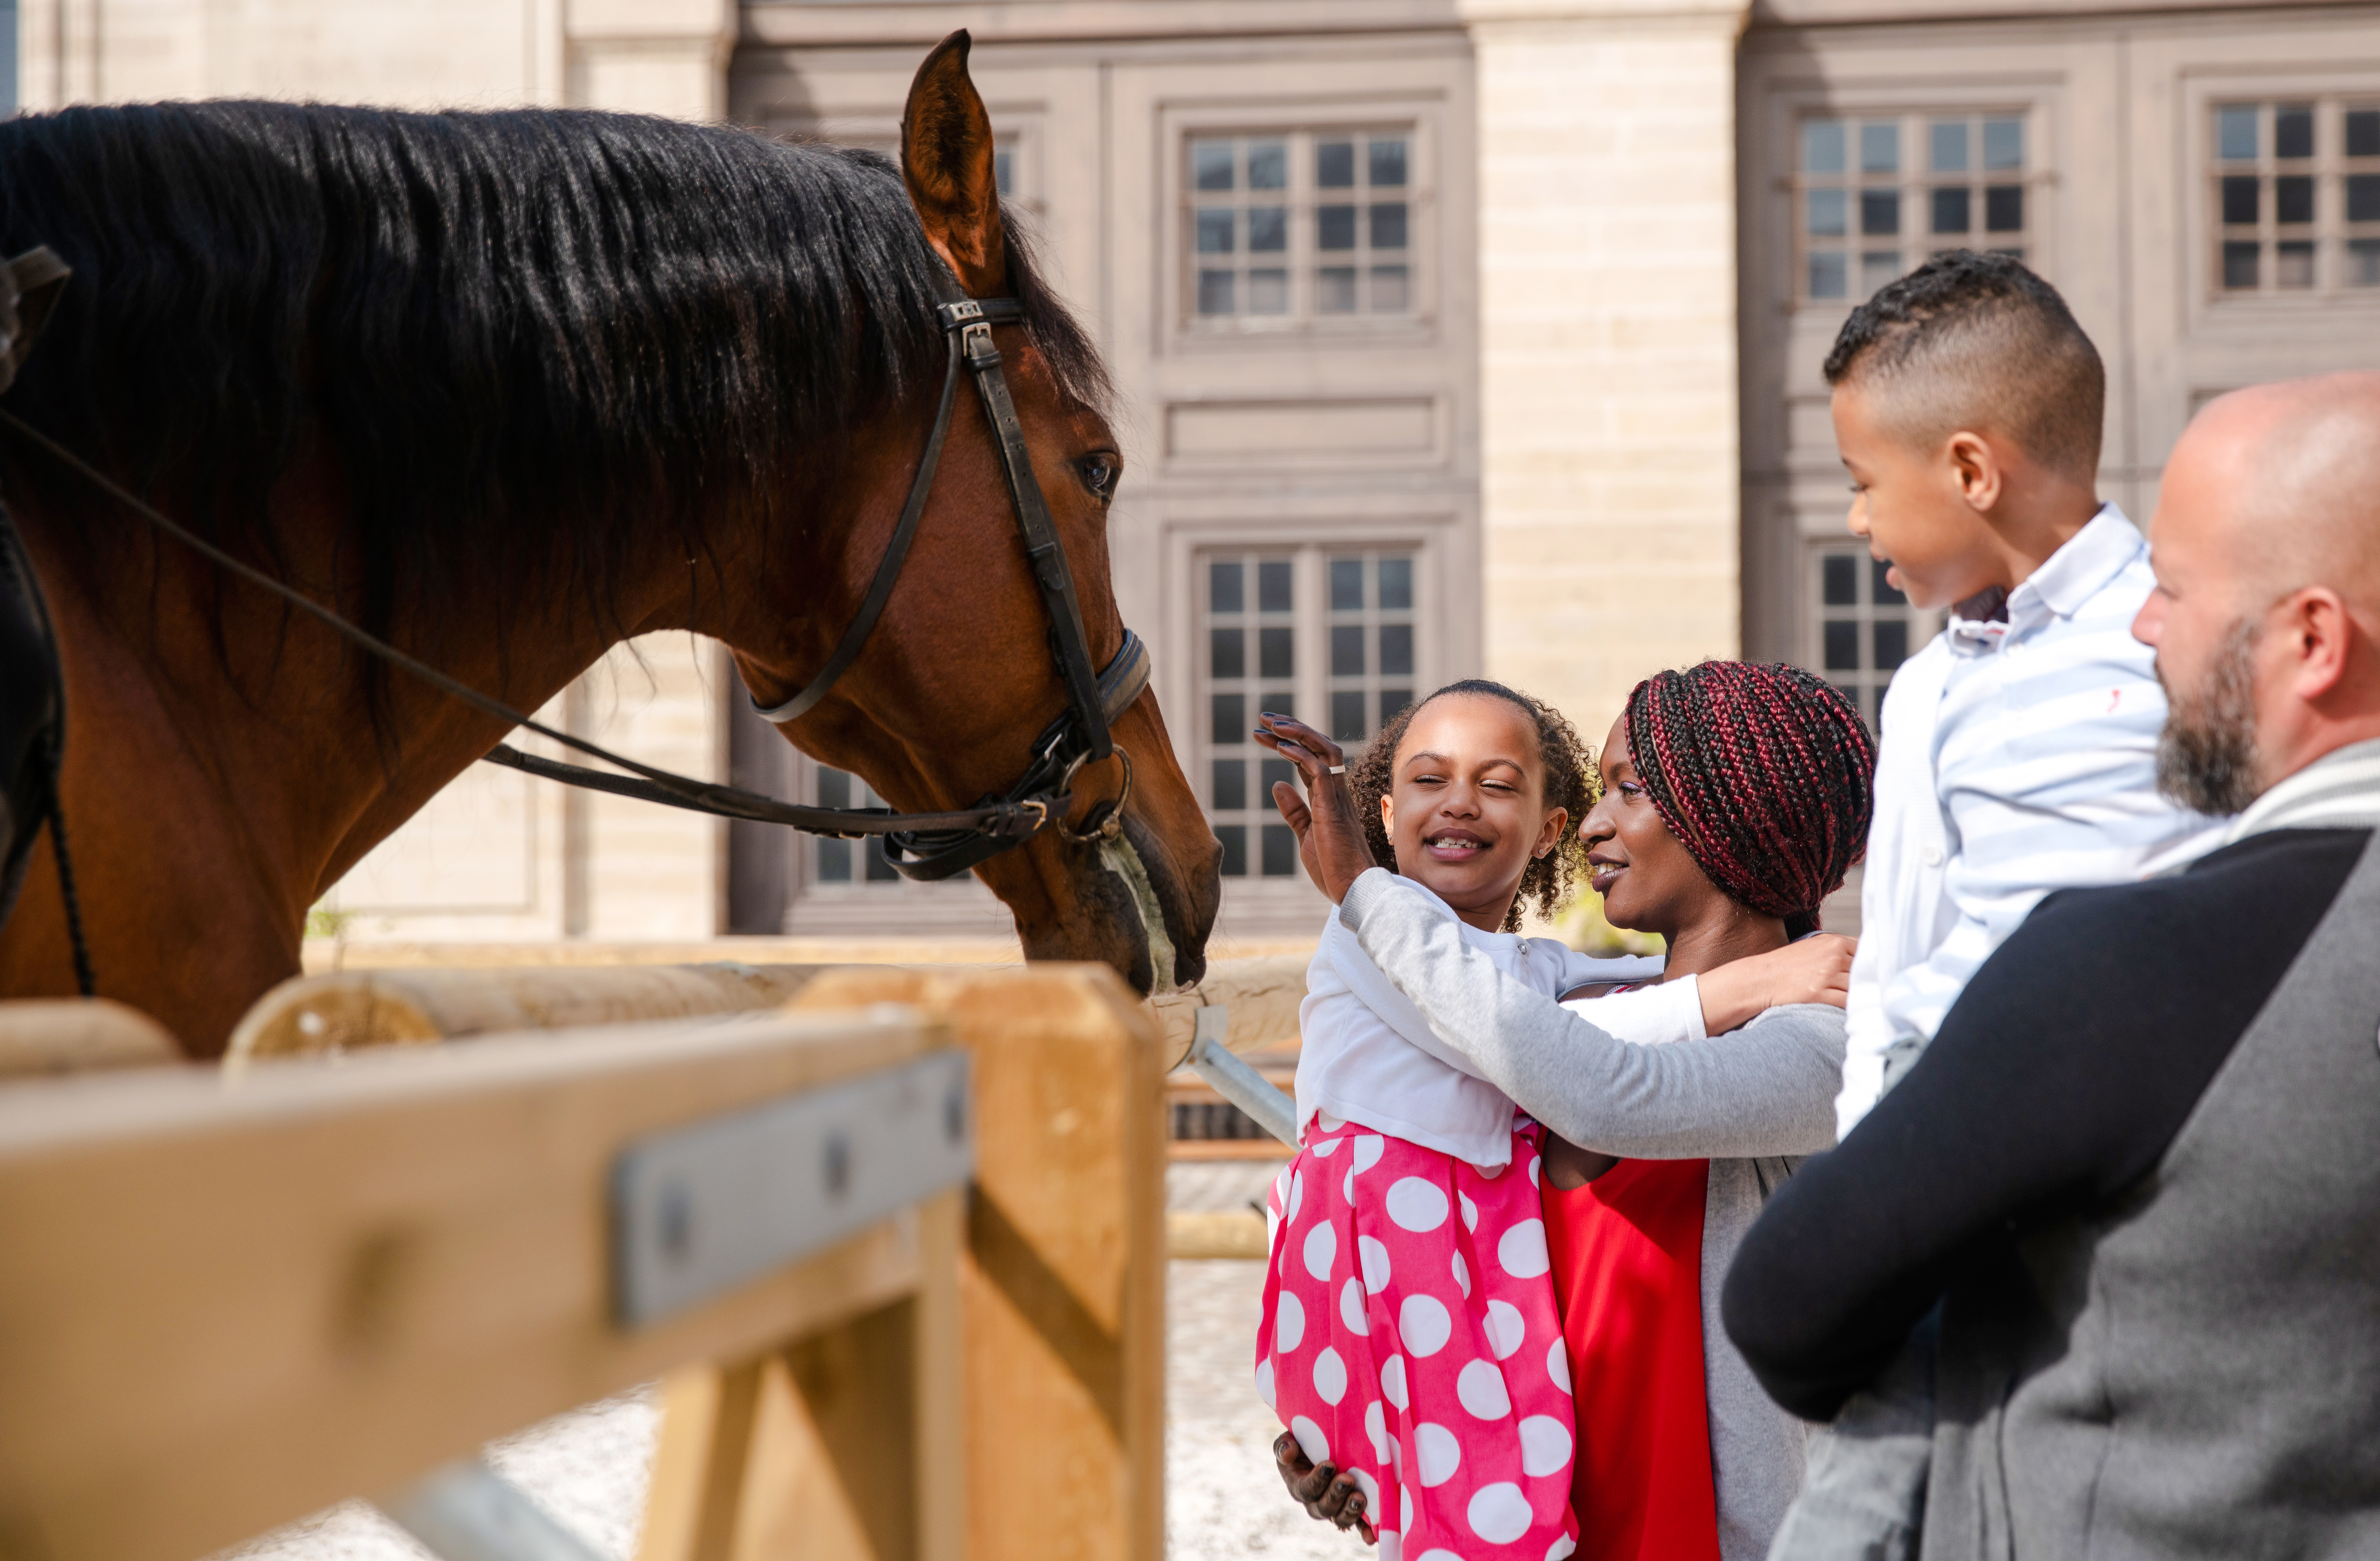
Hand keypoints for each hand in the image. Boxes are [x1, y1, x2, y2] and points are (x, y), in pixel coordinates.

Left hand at [1252, 712, 1376, 903]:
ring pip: (1324, 750)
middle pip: (1318, 747)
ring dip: (1297, 733)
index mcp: (1329, 797)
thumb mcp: (1306, 835)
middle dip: (1292, 728)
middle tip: (1263, 718)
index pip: (1309, 759)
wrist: (1353, 890)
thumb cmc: (1334, 867)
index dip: (1287, 743)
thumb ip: (1294, 810)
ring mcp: (1337, 797)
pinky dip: (1301, 755)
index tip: (1263, 733)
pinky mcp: (1333, 808)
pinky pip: (1321, 771)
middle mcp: (1336, 791)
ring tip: (1270, 724)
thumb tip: (1278, 784)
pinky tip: (1282, 747)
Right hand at [1273, 1431, 1376, 1541]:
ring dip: (1350, 1511)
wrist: (1323, 1446)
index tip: (1330, 1465)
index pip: (1306, 1489)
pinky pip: (1358, 1524)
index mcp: (1299, 1486)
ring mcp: (1335, 1507)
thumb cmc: (1305, 1442)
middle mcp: (1316, 1502)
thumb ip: (1283, 1446)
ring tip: (1359, 1498)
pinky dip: (1365, 1530)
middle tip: (1347, 1479)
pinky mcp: (1350, 1508)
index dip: (1317, 1480)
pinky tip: (1371, 1536)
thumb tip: (1287, 1455)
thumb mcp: (1290, 1440)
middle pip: (1323, 1507)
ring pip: (1339, 1518)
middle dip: (1336, 1494)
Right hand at [1695, 933, 1855, 1032]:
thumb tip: (1865, 960)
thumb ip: (1838, 951)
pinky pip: (1845, 1003)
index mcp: (1834, 942)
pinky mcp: (1819, 994)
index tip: (1872, 975)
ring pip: (1857, 989)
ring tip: (1863, 1005)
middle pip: (1865, 972)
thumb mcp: (1813, 948)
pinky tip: (1851, 1012)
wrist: (1760, 979)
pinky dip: (1850, 1009)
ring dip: (1861, 998)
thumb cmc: (1786, 965)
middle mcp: (1833, 956)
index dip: (1871, 965)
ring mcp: (1826, 975)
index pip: (1867, 953)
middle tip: (1871, 993)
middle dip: (1868, 983)